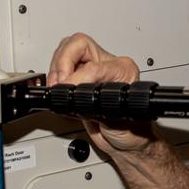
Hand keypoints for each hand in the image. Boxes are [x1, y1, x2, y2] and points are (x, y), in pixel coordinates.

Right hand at [47, 33, 154, 153]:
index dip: (76, 77)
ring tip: (56, 87)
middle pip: (77, 44)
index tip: (66, 88)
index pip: (93, 65)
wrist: (127, 144)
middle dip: (62, 62)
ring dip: (56, 68)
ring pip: (66, 52)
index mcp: (123, 70)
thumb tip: (76, 92)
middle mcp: (107, 67)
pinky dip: (53, 77)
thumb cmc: (134, 133)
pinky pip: (60, 68)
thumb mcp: (120, 121)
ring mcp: (92, 72)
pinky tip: (57, 91)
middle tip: (58, 83)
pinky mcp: (79, 82)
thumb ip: (100, 106)